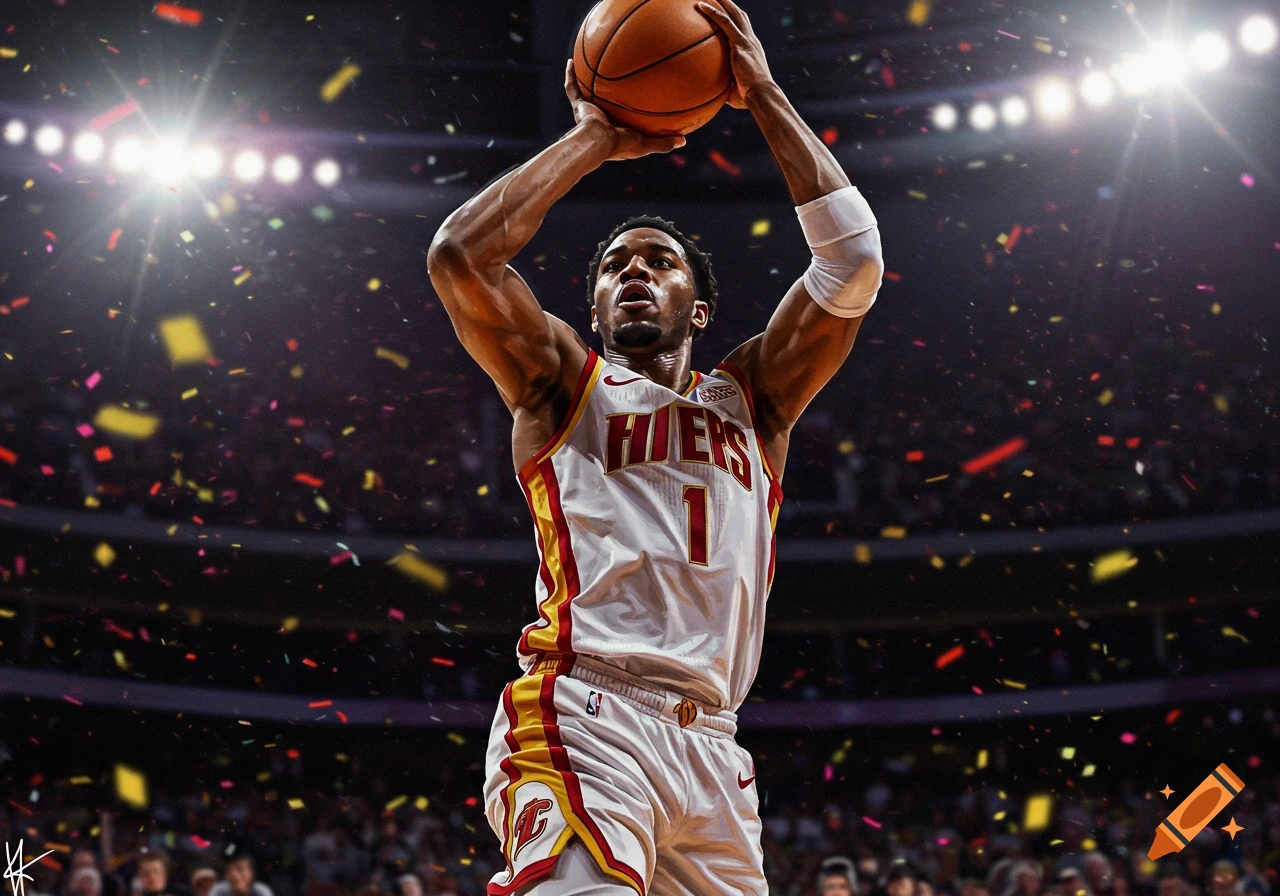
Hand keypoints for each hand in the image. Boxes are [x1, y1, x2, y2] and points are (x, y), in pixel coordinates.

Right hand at [564, 60, 685, 160]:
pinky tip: (571, 61)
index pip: (621, 119)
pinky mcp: (579, 106)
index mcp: (614, 130)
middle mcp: (600, 119)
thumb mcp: (646, 143)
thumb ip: (663, 142)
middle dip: (605, 93)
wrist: (597, 142)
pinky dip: (570, 75)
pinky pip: (572, 87)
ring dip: (586, 80)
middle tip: (612, 79)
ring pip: (586, 92)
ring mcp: (588, 112)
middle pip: (603, 102)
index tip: (633, 103)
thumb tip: (684, 140)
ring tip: (588, 64)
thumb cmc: (621, 145)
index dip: (625, 112)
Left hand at [695, 0, 773, 108]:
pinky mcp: (740, 43)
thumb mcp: (735, 92)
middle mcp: (751, 41)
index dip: (735, 19)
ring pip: (732, 13)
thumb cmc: (750, 98)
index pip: (743, 29)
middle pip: (739, 16)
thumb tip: (712, 97)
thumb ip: (725, 89)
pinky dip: (713, 12)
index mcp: (752, 50)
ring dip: (721, 1)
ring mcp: (746, 40)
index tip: (726, 12)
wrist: (761, 94)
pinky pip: (724, 22)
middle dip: (728, 4)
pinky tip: (700, 5)